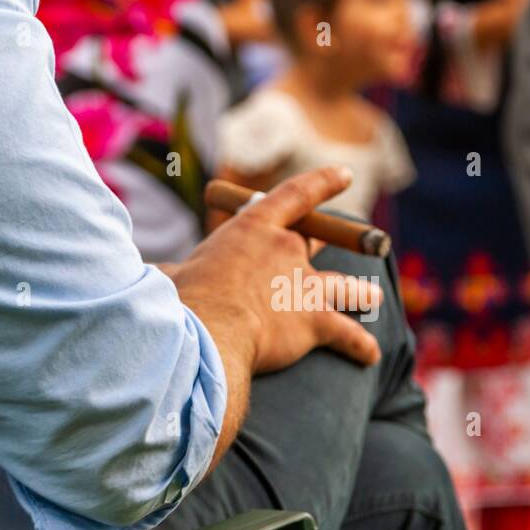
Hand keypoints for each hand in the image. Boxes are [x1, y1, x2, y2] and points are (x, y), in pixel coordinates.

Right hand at [169, 166, 383, 374]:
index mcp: (252, 229)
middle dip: (336, 242)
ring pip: (346, 287)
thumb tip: (154, 280)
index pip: (295, 196)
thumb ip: (175, 274)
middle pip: (320, 242)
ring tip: (374, 295)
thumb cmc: (181, 302)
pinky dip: (361, 346)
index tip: (344, 174)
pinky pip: (348, 335)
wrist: (206, 333)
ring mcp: (306, 286)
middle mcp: (288, 250)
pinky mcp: (316, 322)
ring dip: (362, 293)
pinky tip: (370, 354)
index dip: (323, 183)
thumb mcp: (172, 276)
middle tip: (348, 242)